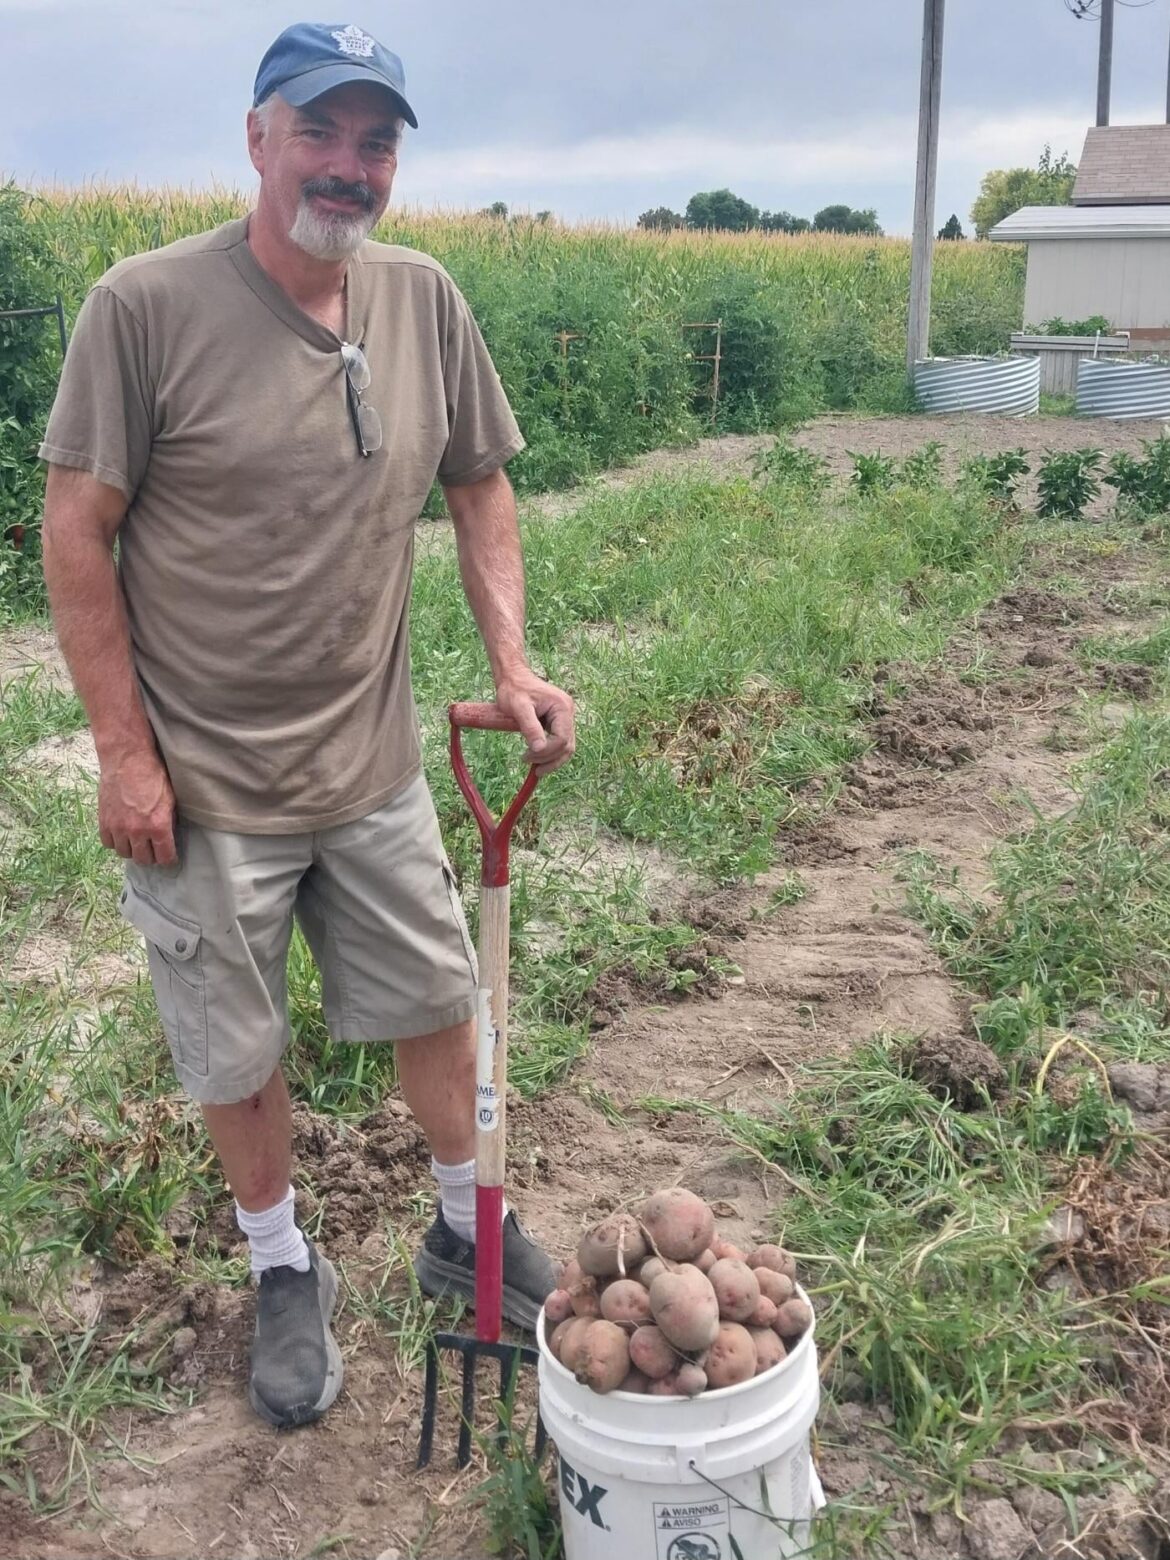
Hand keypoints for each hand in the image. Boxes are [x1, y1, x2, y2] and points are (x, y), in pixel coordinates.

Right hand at [98, 748, 177, 864]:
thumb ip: (169, 822)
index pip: (164, 858)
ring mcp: (118, 827)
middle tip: (153, 849)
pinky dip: (116, 842)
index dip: (168, 859)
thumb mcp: (171, 799)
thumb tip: (169, 837)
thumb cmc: (153, 775)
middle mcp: (137, 831)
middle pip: (143, 859)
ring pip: (125, 854)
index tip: (169, 856)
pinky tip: (122, 834)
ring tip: (137, 841)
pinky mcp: (104, 821)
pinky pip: (108, 843)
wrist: (127, 759)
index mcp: (158, 826)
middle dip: (151, 856)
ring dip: (132, 850)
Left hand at [494, 670, 574, 775]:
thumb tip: (538, 749)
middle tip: (531, 767)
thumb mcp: (518, 708)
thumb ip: (530, 727)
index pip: (562, 739)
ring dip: (551, 760)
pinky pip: (560, 743)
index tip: (527, 756)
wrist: (514, 677)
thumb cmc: (514, 689)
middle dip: (550, 759)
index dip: (547, 752)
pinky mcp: (559, 722)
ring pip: (566, 747)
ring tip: (534, 768)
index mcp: (562, 707)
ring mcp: (565, 717)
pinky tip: (537, 759)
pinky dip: (550, 753)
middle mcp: (568, 712)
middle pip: (567, 746)